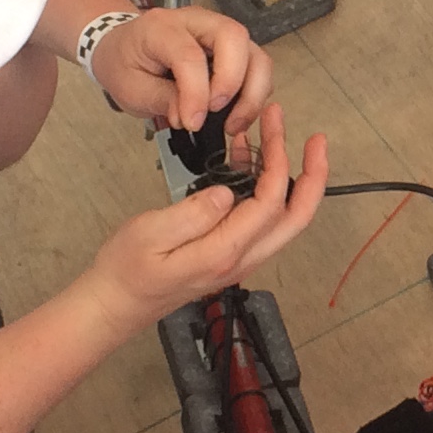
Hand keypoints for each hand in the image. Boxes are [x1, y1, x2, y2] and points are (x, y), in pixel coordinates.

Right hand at [88, 103, 326, 317]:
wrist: (116, 304)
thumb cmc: (127, 270)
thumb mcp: (150, 234)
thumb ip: (192, 214)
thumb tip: (226, 193)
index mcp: (224, 252)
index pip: (270, 205)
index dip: (280, 164)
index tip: (276, 129)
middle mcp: (241, 259)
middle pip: (296, 218)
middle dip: (313, 176)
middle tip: (317, 140)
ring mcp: (239, 258)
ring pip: (282, 218)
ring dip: (288, 177)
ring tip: (275, 135)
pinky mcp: (230, 253)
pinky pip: (260, 219)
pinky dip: (264, 186)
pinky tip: (246, 157)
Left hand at [89, 6, 274, 134]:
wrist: (123, 46)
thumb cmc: (125, 63)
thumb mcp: (130, 88)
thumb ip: (162, 100)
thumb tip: (194, 118)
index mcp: (162, 27)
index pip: (189, 55)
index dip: (196, 93)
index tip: (192, 123)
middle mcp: (197, 20)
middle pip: (235, 38)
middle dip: (233, 82)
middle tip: (217, 115)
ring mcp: (219, 31)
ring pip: (255, 53)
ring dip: (253, 92)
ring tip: (234, 125)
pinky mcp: (233, 48)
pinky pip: (256, 66)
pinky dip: (254, 93)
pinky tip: (236, 116)